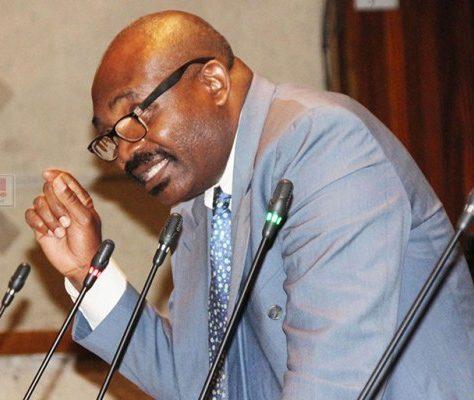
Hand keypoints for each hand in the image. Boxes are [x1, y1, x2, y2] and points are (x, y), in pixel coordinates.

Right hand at [25, 170, 101, 287]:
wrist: (79, 263)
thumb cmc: (88, 241)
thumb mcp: (83, 218)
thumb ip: (70, 199)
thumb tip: (58, 180)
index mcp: (79, 199)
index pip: (65, 180)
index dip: (57, 175)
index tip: (48, 174)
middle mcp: (64, 204)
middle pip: (49, 189)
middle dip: (56, 205)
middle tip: (66, 221)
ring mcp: (51, 214)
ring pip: (39, 202)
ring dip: (49, 217)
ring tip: (61, 231)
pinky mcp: (40, 225)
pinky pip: (30, 214)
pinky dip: (38, 223)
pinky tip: (48, 232)